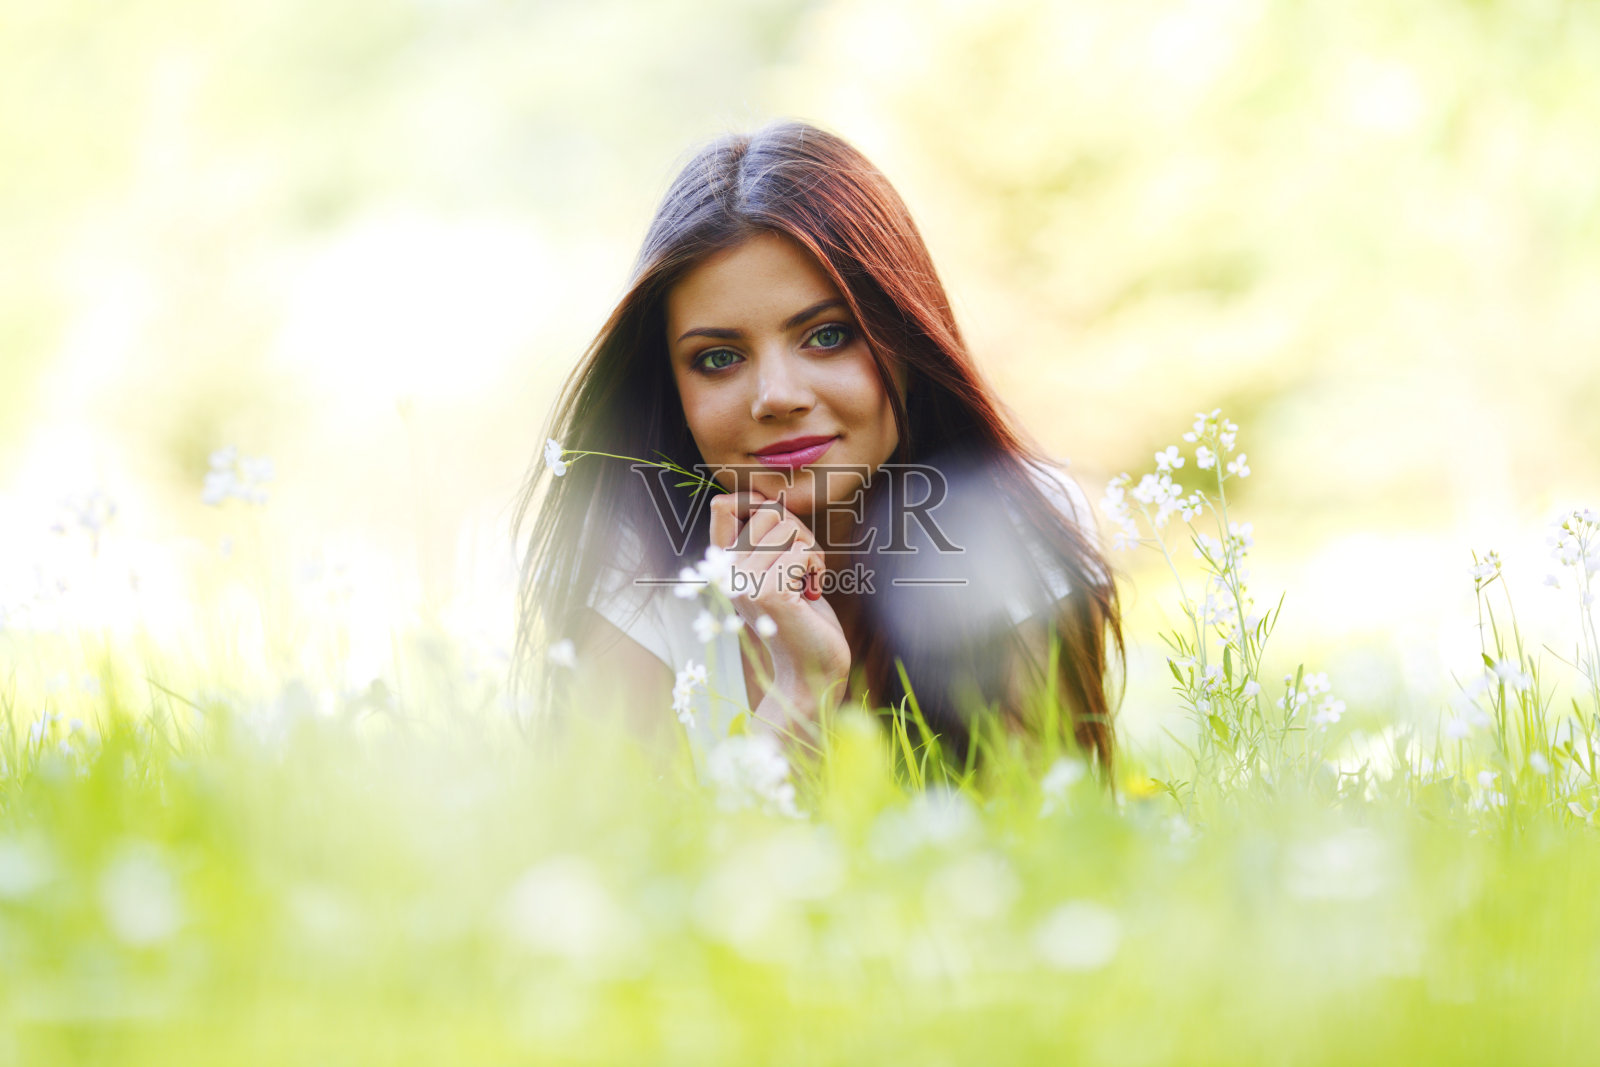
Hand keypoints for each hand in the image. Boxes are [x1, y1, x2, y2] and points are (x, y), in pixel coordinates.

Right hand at [708, 489, 850, 725]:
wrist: (812, 668)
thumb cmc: (803, 616)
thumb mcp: (778, 569)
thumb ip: (767, 537)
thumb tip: (765, 497)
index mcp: (723, 565)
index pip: (723, 506)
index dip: (756, 500)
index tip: (781, 525)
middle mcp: (725, 573)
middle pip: (769, 511)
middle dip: (800, 531)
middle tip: (803, 567)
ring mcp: (744, 583)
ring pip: (790, 528)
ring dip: (811, 551)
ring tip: (806, 582)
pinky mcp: (768, 593)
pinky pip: (802, 551)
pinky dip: (817, 568)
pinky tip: (811, 594)